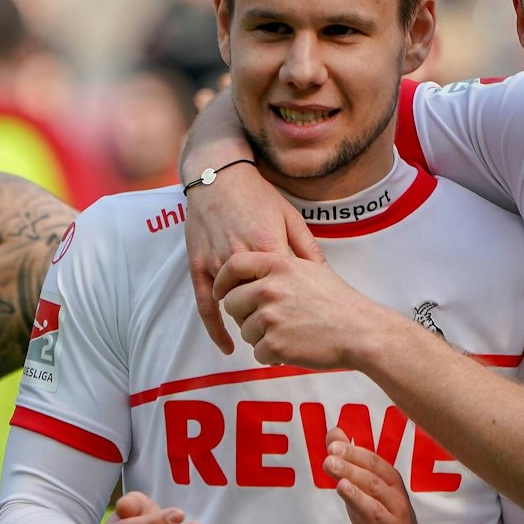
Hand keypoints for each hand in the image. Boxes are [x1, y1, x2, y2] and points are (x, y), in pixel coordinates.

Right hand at [180, 93, 323, 353]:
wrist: (218, 175)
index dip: (299, 312)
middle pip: (261, 304)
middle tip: (288, 336)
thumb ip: (307, 249)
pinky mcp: (199, 267)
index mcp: (269, 249)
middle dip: (274, 321)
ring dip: (249, 324)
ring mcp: (217, 264)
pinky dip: (216, 329)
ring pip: (235, 307)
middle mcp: (241, 260)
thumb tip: (325, 275)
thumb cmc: (258, 195)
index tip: (312, 327)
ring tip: (265, 337)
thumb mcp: (291, 217)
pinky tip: (228, 348)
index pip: (287, 292)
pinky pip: (206, 305)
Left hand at [217, 252, 401, 368]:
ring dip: (262, 338)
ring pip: (245, 331)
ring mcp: (270, 317)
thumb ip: (281, 268)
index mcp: (278, 265)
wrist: (361, 331)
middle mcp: (269, 288)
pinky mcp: (274, 344)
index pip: (234, 266)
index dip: (223, 280)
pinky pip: (257, 353)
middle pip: (232, 303)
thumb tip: (256, 271)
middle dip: (245, 315)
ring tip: (291, 334)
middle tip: (269, 321)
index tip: (222, 292)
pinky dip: (273, 356)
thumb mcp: (311, 269)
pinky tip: (294, 348)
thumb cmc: (340, 303)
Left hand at [325, 429, 425, 523]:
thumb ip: (351, 463)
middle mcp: (397, 506)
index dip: (356, 455)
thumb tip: (334, 433)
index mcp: (392, 487)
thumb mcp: (369, 491)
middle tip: (329, 462)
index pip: (376, 466)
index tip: (334, 446)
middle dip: (352, 472)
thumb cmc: (384, 519)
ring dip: (359, 499)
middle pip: (375, 486)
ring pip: (377, 513)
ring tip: (341, 487)